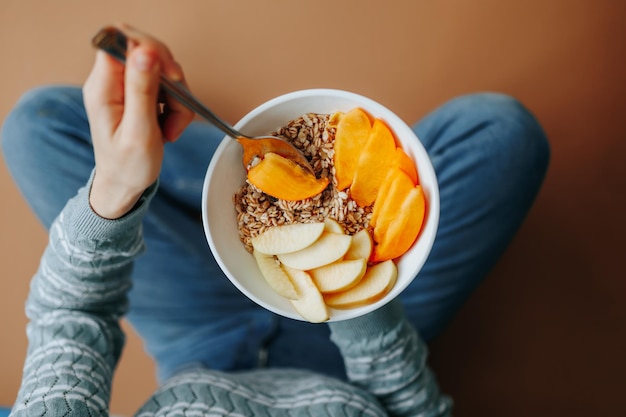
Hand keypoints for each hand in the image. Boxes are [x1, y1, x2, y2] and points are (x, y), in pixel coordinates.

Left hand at [83, 24, 193, 218]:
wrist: (123, 185)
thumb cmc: (129, 166)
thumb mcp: (139, 132)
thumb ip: (142, 91)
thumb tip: (144, 52)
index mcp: (103, 87)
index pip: (123, 41)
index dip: (151, 50)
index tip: (170, 76)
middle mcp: (110, 80)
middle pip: (148, 52)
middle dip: (172, 79)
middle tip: (178, 107)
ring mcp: (124, 86)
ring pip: (162, 70)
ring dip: (178, 98)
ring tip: (173, 127)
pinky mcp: (137, 93)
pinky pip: (165, 84)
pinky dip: (177, 104)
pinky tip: (171, 125)